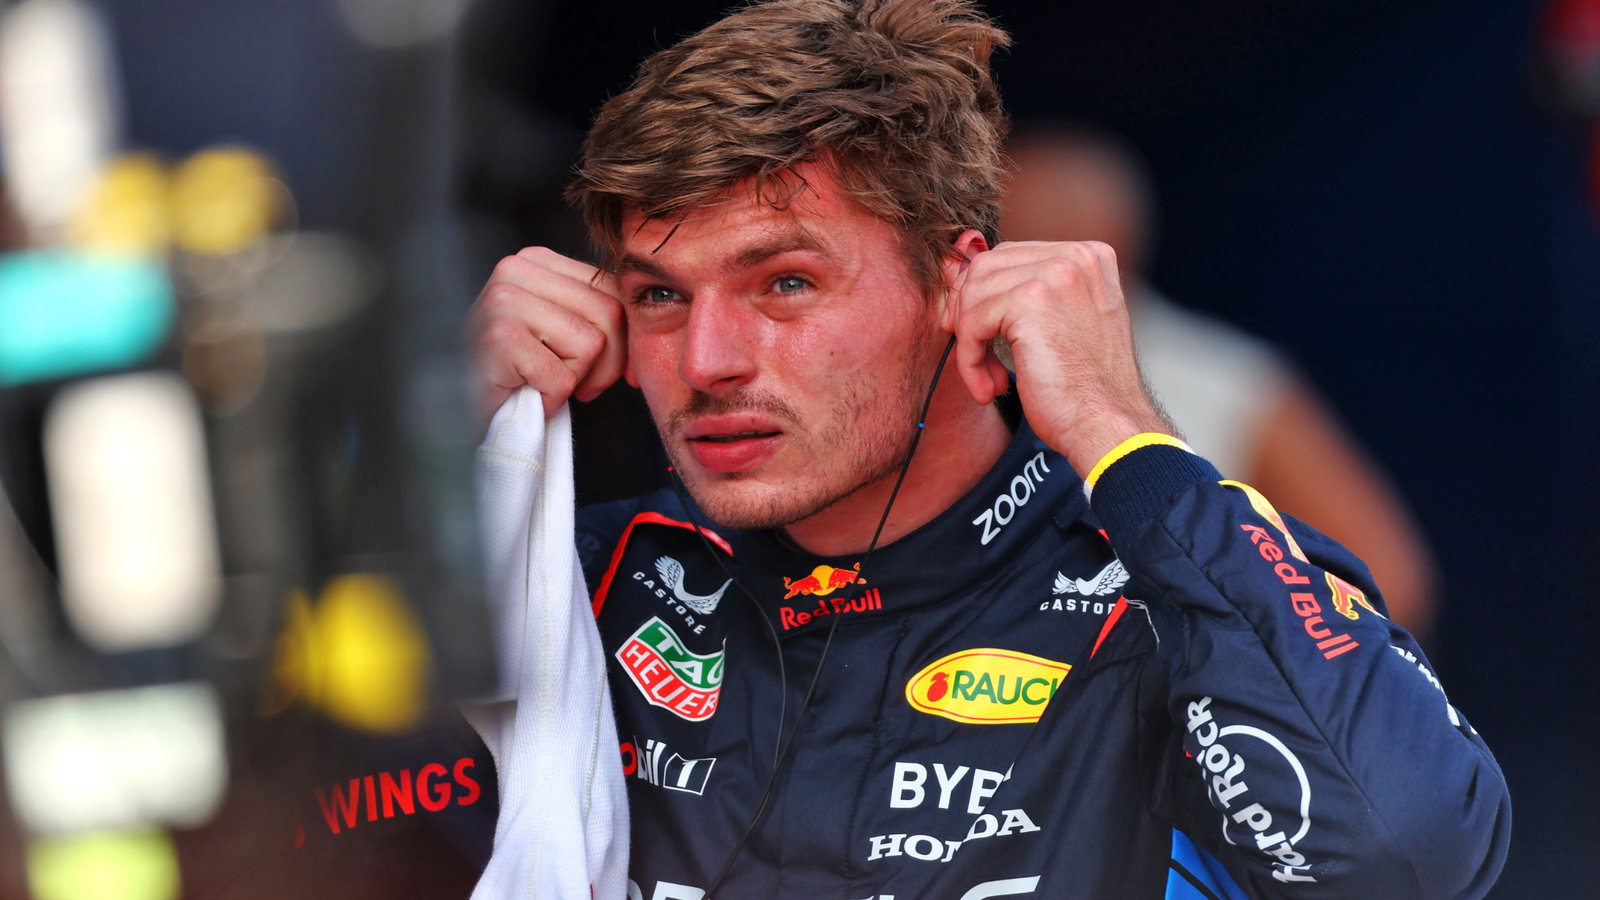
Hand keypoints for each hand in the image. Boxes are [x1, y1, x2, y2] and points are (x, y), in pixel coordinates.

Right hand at [467, 247, 626, 419]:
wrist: (458, 413)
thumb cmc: (516, 374)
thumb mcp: (560, 329)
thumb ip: (597, 313)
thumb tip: (654, 315)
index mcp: (536, 259)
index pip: (613, 290)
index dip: (623, 340)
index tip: (608, 371)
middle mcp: (516, 269)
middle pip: (610, 315)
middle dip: (606, 364)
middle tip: (577, 385)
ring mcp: (503, 300)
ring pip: (591, 345)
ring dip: (575, 381)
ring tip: (542, 383)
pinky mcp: (498, 338)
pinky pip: (562, 377)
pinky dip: (550, 399)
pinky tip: (524, 393)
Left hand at [943, 239, 1173, 474]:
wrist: (1108, 425)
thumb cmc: (1085, 389)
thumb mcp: (1067, 325)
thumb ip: (1035, 296)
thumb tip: (966, 279)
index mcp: (1088, 256)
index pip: (1010, 256)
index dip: (984, 297)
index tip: (978, 336)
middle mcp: (1075, 256)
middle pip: (986, 267)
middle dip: (968, 313)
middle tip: (974, 357)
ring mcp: (1055, 274)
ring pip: (973, 293)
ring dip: (969, 341)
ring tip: (987, 380)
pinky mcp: (1030, 301)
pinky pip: (972, 322)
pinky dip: (969, 359)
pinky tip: (990, 389)